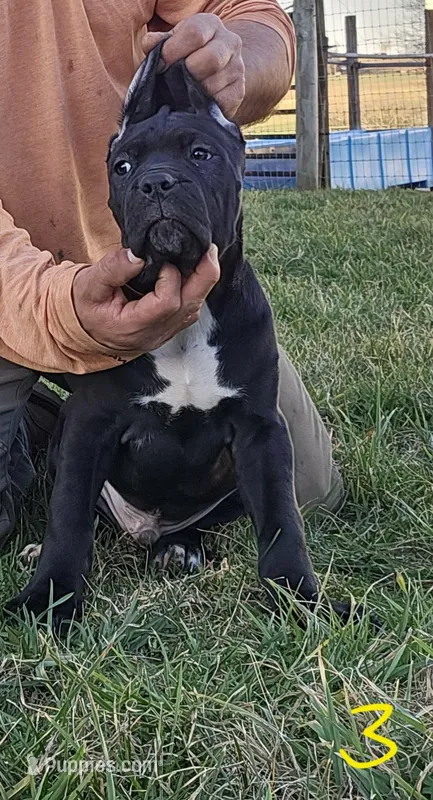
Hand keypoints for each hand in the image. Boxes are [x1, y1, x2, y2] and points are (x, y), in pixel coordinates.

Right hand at [72, 246, 219, 352]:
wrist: (82, 330)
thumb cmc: (83, 307)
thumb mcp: (88, 285)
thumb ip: (113, 269)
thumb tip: (138, 254)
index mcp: (132, 326)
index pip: (166, 303)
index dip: (171, 277)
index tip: (161, 258)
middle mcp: (153, 334)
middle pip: (190, 307)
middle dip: (203, 276)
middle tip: (208, 249)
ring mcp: (163, 334)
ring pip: (193, 309)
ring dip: (201, 282)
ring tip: (203, 256)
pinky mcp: (167, 328)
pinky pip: (189, 310)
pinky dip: (194, 289)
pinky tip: (193, 271)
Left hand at [142, 14, 244, 118]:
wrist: (215, 70)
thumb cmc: (187, 55)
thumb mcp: (172, 43)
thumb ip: (158, 43)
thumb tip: (149, 44)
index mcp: (210, 24)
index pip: (195, 33)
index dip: (174, 50)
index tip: (162, 64)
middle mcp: (230, 42)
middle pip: (211, 58)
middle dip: (188, 73)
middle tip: (175, 80)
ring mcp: (237, 68)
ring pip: (215, 84)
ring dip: (194, 92)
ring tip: (184, 91)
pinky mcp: (238, 92)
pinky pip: (221, 102)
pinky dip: (204, 105)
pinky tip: (195, 102)